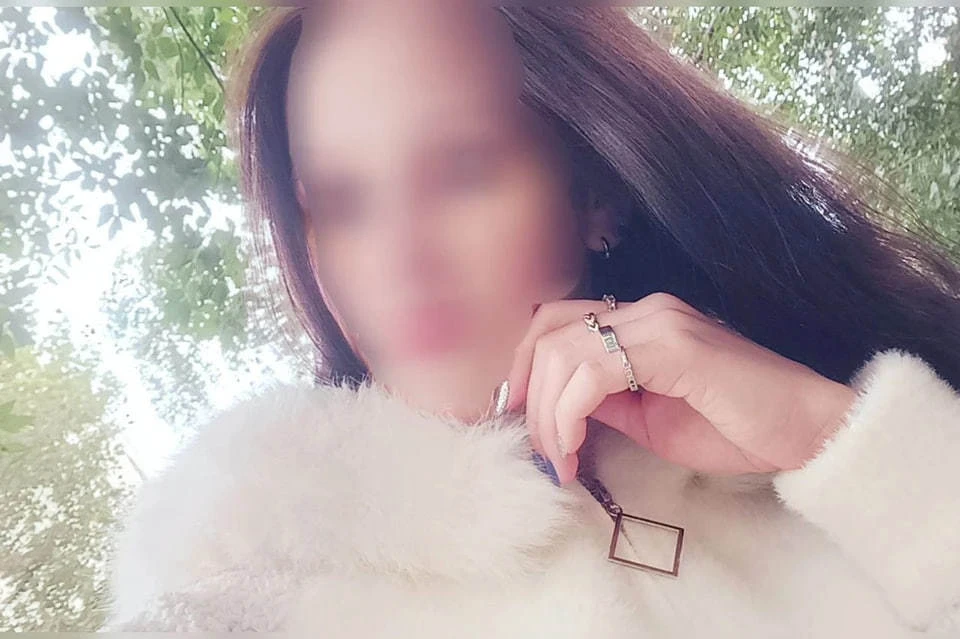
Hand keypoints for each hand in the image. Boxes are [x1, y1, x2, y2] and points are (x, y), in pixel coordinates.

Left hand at [504, 292, 856, 484]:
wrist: (806, 431)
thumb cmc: (735, 428)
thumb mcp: (650, 418)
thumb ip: (605, 401)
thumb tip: (555, 410)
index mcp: (638, 320)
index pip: (555, 324)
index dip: (524, 369)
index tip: (518, 419)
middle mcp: (644, 310)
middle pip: (548, 331)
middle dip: (525, 393)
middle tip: (532, 448)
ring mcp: (659, 322)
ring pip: (563, 351)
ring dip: (545, 413)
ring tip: (555, 459)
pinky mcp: (674, 345)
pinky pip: (594, 373)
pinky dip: (568, 416)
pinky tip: (573, 451)